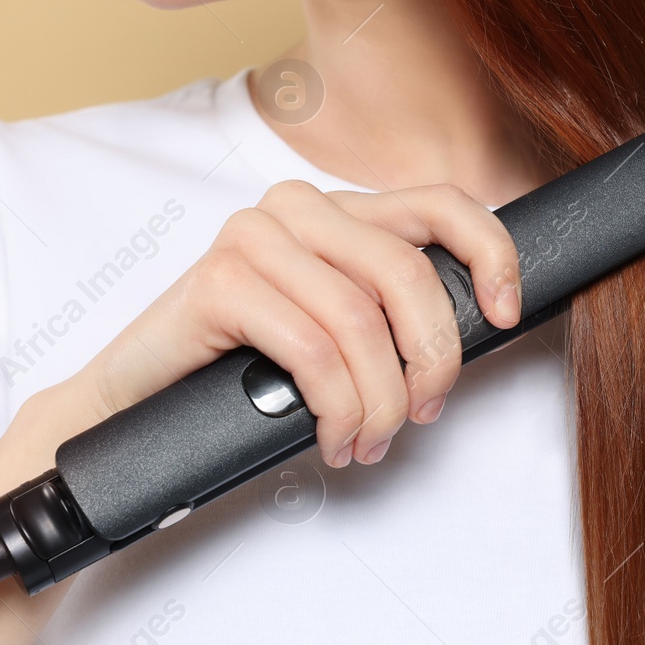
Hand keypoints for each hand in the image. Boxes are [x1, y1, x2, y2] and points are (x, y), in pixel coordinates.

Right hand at [57, 180, 521, 467]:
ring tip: (368, 442)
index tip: (506, 313)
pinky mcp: (218, 280)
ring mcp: (253, 237)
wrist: (139, 405)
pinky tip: (333, 437)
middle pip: (408, 271)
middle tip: (421, 413)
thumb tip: (477, 326)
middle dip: (432, 358)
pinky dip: (336, 407)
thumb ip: (391, 311)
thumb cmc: (244, 372)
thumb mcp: (337, 332)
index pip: (440, 202)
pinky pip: (312, 349)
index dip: (490, 253)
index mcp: (337, 209)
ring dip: (378, 401)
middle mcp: (297, 207)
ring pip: (361, 320)